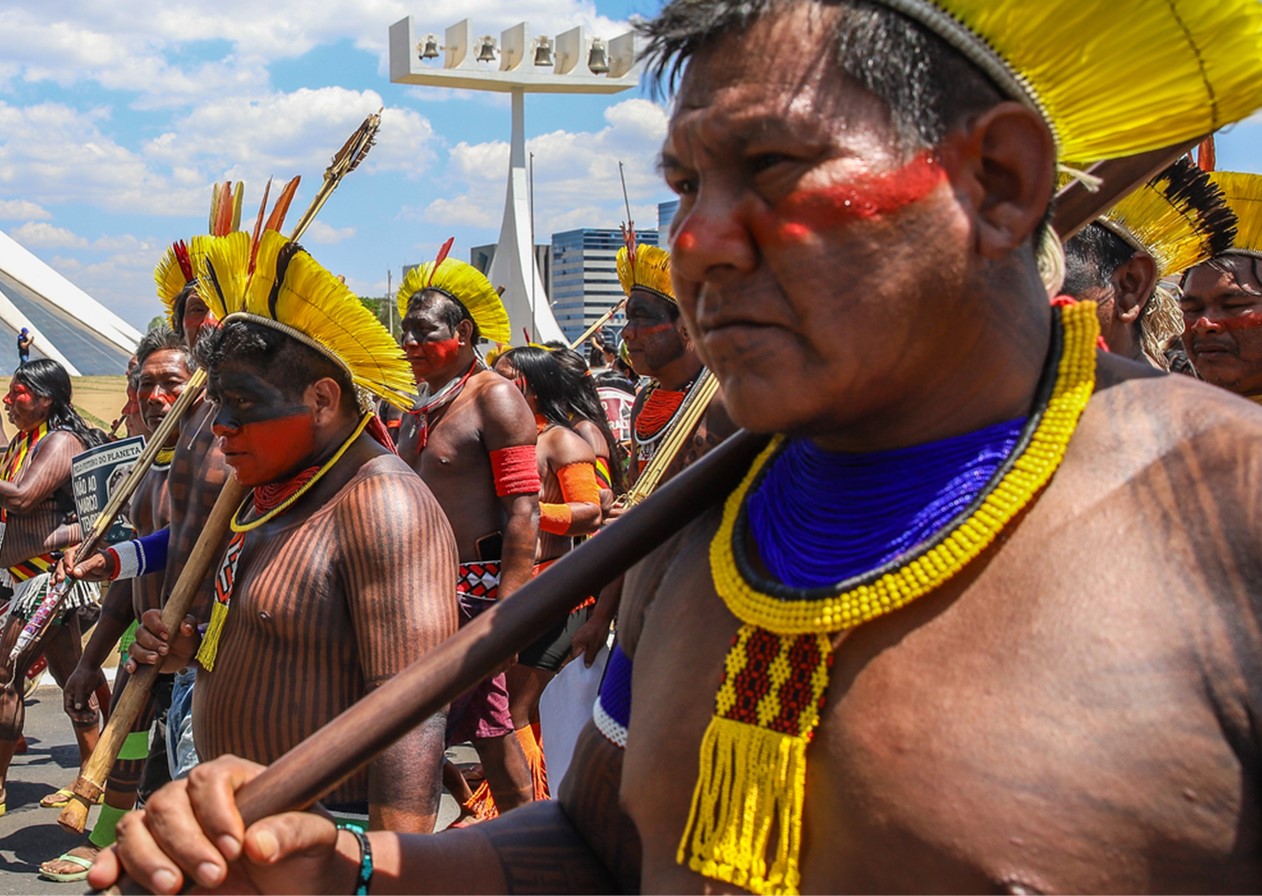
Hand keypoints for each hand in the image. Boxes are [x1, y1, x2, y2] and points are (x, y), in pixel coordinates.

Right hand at [53, 544, 110, 584]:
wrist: (109, 568)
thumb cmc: (105, 561)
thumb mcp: (98, 562)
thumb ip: (87, 566)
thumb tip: (76, 573)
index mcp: (80, 549)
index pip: (69, 553)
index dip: (68, 562)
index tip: (70, 570)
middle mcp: (73, 556)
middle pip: (62, 562)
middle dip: (60, 571)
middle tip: (61, 579)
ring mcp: (71, 564)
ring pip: (60, 569)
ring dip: (56, 575)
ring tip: (55, 582)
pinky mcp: (71, 573)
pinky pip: (62, 575)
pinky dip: (57, 580)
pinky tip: (54, 584)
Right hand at [63, 663, 105, 724]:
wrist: (91, 665)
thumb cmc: (85, 674)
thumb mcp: (82, 686)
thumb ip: (79, 697)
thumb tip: (78, 708)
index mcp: (68, 694)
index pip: (68, 708)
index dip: (73, 714)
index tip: (79, 718)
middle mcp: (72, 695)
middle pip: (75, 709)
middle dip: (81, 715)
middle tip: (89, 718)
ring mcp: (79, 694)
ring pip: (81, 708)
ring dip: (85, 713)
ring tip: (93, 716)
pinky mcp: (85, 693)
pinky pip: (86, 704)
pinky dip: (89, 708)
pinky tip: (94, 711)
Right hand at [87, 755, 356, 894]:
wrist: (294, 887)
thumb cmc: (305, 853)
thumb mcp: (314, 839)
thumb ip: (292, 833)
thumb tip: (258, 844)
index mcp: (233, 779)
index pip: (210, 779)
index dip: (217, 812)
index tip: (237, 848)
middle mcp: (193, 797)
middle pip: (167, 804)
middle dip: (186, 843)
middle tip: (215, 878)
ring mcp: (168, 828)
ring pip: (136, 827)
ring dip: (147, 858)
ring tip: (172, 889)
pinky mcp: (151, 860)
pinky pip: (118, 855)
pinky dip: (109, 865)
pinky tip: (106, 881)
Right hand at [127, 609, 197, 674]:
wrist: (185, 654)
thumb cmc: (186, 637)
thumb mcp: (190, 630)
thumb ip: (188, 625)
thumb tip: (186, 628)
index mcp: (156, 618)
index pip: (149, 616)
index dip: (156, 625)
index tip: (167, 635)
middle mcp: (145, 630)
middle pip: (140, 633)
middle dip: (152, 643)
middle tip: (166, 650)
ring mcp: (140, 645)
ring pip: (134, 647)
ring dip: (143, 654)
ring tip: (156, 659)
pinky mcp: (138, 659)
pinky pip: (129, 660)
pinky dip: (130, 664)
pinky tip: (133, 668)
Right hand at [569, 616, 610, 667]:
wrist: (602, 618)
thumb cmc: (598, 630)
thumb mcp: (595, 646)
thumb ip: (590, 657)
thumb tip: (586, 666)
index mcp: (576, 643)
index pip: (574, 658)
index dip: (578, 664)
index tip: (581, 670)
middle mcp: (574, 639)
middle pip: (576, 654)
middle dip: (582, 659)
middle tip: (589, 665)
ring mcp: (578, 636)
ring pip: (580, 649)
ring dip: (586, 653)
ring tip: (592, 656)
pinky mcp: (582, 634)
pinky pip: (583, 644)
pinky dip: (587, 648)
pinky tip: (593, 649)